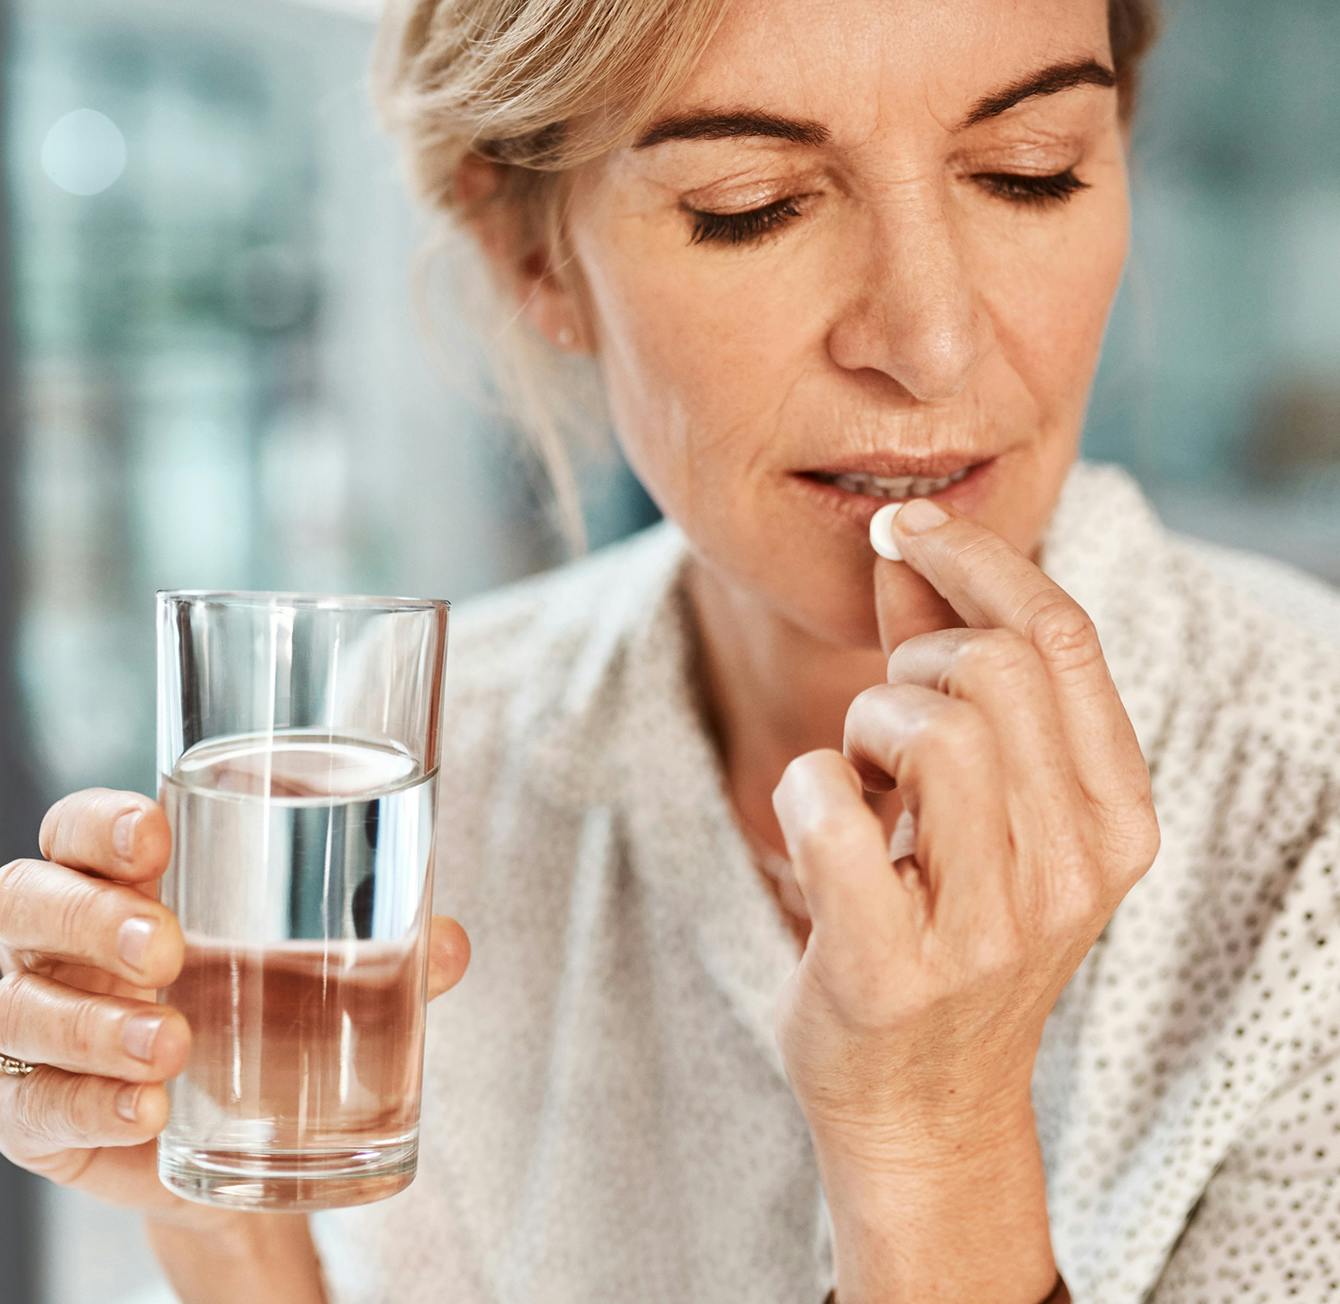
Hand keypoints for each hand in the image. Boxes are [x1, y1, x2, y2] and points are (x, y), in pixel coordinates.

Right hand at [0, 787, 470, 1231]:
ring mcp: (32, 1029)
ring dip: (94, 1024)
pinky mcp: (32, 1114)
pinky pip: (31, 1105)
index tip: (154, 837)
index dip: (98, 824)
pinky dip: (87, 1106)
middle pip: (28, 900)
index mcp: (120, 885)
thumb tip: (451, 944)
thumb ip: (383, 954)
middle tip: (169, 947)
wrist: (243, 1142)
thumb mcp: (320, 974)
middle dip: (92, 918)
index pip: (74, 830)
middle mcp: (58, 946)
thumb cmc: (268, 1014)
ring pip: (19, 1008)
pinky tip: (144, 1111)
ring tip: (176, 1045)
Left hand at [770, 497, 1158, 1297]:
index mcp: (1115, 814)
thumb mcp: (980, 799)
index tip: (903, 527)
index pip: (1063, 637)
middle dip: (912, 663)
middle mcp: (1075, 869)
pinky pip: (833, 821)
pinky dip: (805, 790)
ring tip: (865, 779)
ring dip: (866, 728)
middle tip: (884, 722)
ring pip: (934, 733)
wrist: (920, 1100)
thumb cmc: (943, 923)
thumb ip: (949, 668)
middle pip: (995, 671)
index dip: (976, 558)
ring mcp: (991, 930)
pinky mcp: (893, 973)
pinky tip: (818, 819)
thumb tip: (905, 546)